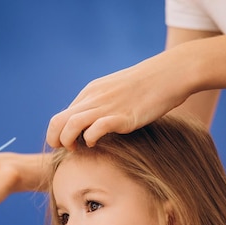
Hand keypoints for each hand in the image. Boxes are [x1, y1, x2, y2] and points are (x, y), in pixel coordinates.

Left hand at [46, 50, 193, 148]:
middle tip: (65, 151)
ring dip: (68, 141)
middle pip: (58, 120)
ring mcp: (107, 106)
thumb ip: (103, 105)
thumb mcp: (117, 92)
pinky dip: (90, 139)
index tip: (68, 145)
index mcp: (90, 92)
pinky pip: (96, 129)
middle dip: (54, 139)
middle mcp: (94, 98)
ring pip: (71, 124)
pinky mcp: (122, 116)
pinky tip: (96, 144)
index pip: (62, 116)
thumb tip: (94, 126)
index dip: (59, 134)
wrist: (171, 73)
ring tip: (75, 150)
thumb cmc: (148, 86)